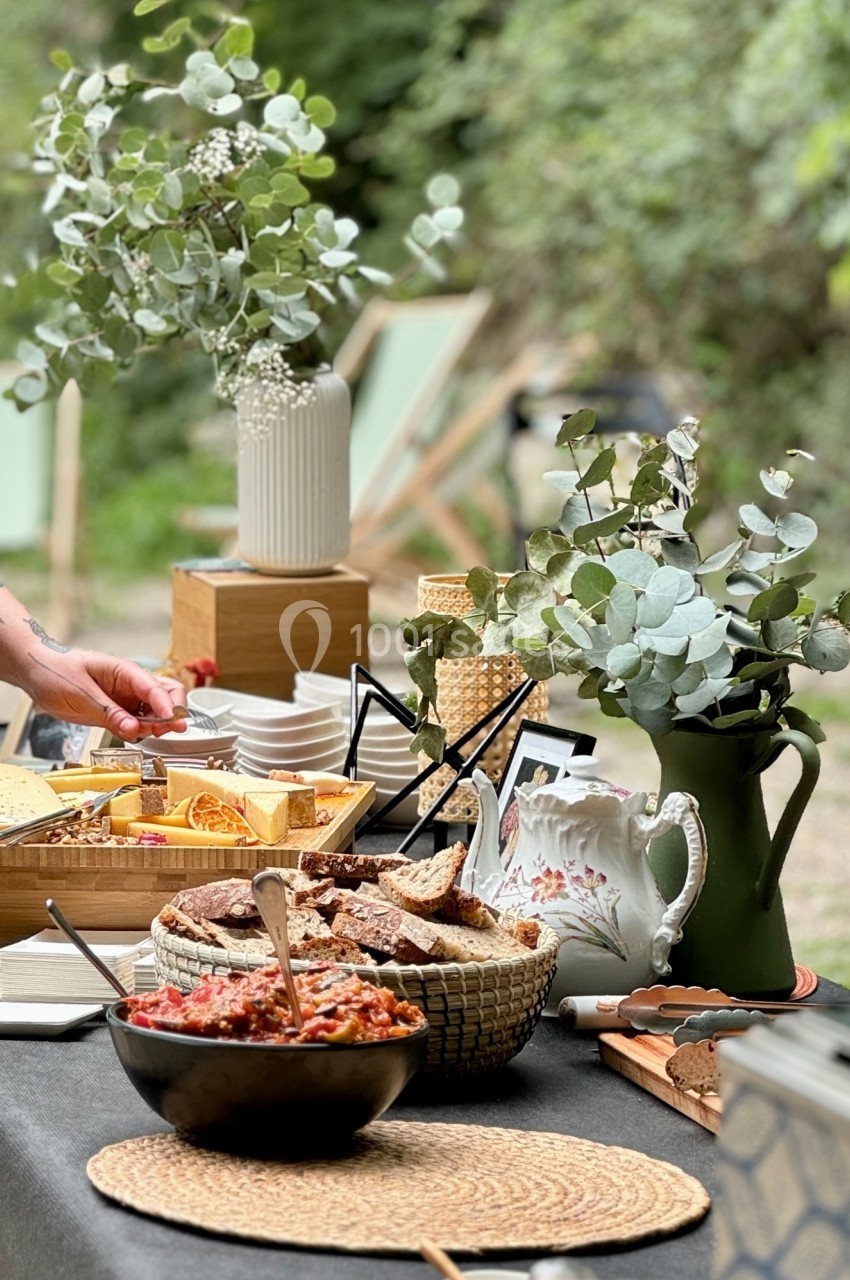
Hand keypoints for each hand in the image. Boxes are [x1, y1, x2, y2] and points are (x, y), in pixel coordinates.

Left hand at [23, 648, 187, 740]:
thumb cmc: (56, 672)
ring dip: (159, 723)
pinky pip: (139, 721)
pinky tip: (136, 734)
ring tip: (151, 735)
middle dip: (173, 712)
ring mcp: (126, 698)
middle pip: (168, 694)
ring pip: (157, 710)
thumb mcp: (81, 694)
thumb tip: (134, 729)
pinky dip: (143, 729)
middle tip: (171, 730)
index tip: (173, 724)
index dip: (167, 707)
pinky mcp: (118, 711)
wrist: (37, 672)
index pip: (155, 688)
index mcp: (125, 671)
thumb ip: (109, 713)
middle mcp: (131, 684)